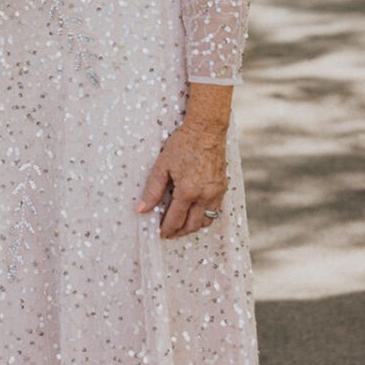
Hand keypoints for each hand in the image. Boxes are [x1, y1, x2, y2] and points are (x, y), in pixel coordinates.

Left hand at [136, 124, 227, 239]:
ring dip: (193, 226)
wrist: (206, 131)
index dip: (167, 229)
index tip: (160, 233)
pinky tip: (195, 212)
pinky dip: (204, 216)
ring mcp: (216, 193)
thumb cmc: (182, 145)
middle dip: (180, 232)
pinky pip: (215, 210)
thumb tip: (141, 209)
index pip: (175, 219)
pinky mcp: (223, 187)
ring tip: (181, 225)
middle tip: (169, 233)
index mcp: (188, 191)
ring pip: (206, 220)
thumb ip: (152, 191)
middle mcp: (204, 195)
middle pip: (192, 225)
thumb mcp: (162, 166)